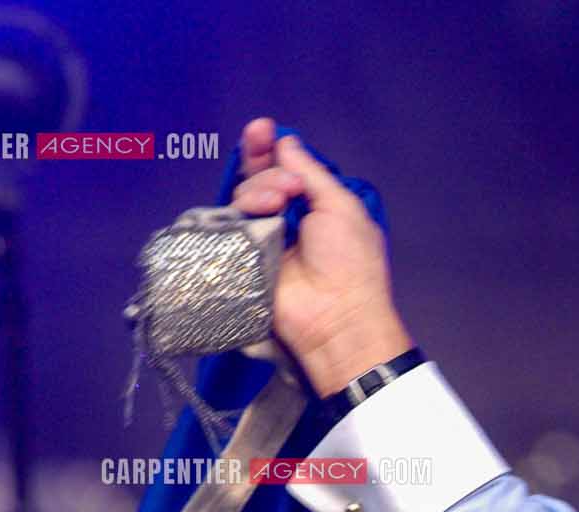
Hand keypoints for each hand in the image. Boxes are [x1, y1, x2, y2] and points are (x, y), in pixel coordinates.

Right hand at [232, 117, 412, 395]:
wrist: (335, 315)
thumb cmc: (350, 262)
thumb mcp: (341, 207)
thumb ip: (312, 173)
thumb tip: (287, 142)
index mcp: (315, 207)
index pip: (285, 170)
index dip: (270, 148)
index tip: (262, 128)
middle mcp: (286, 219)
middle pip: (259, 177)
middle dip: (267, 170)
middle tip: (288, 189)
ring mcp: (261, 237)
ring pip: (244, 196)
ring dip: (260, 192)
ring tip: (278, 207)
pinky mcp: (240, 255)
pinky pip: (229, 221)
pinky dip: (242, 210)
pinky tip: (260, 213)